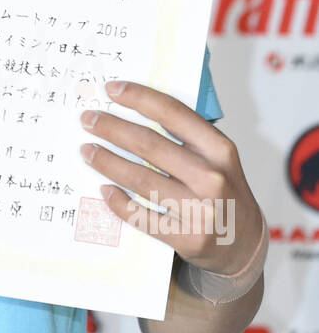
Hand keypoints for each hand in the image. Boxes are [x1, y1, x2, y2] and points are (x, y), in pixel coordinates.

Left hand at [78, 79, 264, 275]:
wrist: (245, 244)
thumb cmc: (222, 191)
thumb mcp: (218, 158)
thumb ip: (188, 135)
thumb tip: (137, 108)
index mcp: (220, 150)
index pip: (174, 114)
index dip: (139, 98)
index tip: (111, 88)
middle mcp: (212, 178)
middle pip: (149, 145)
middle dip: (112, 128)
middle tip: (88, 119)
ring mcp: (200, 211)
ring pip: (141, 179)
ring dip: (107, 162)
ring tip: (87, 150)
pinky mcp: (188, 239)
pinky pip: (143, 217)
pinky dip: (119, 202)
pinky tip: (105, 189)